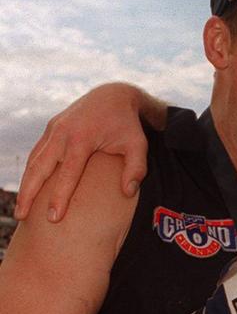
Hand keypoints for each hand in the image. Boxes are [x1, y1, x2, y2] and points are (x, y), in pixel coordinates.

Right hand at [15, 83, 149, 221]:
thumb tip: (128, 192)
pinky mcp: (51, 129)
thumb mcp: (138, 145)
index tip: (53, 217)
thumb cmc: (127, 125)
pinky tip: (28, 189)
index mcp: (82, 138)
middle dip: (28, 193)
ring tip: (21, 209)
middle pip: (39, 167)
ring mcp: (53, 129)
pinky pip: (37, 153)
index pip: (67, 173)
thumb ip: (136, 169)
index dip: (59, 197)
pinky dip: (30, 172)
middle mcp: (62, 133)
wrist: (114, 95)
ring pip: (33, 161)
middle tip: (22, 216)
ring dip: (25, 185)